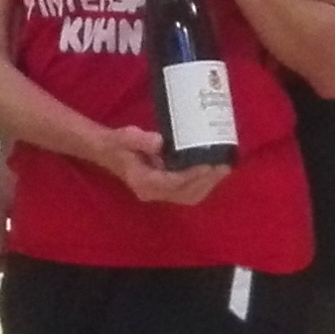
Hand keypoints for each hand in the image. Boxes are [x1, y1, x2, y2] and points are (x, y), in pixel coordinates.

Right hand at [86, 122, 229, 206]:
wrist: (110, 152)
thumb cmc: (119, 144)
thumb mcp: (125, 137)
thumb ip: (140, 140)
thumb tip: (160, 142)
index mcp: (143, 182)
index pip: (173, 183)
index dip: (192, 175)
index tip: (209, 165)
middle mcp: (153, 192)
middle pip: (186, 193)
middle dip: (207, 182)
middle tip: (224, 167)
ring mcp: (160, 193)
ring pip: (189, 196)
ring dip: (208, 184)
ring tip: (224, 169)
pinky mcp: (166, 189)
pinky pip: (188, 191)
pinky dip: (203, 184)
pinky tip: (214, 171)